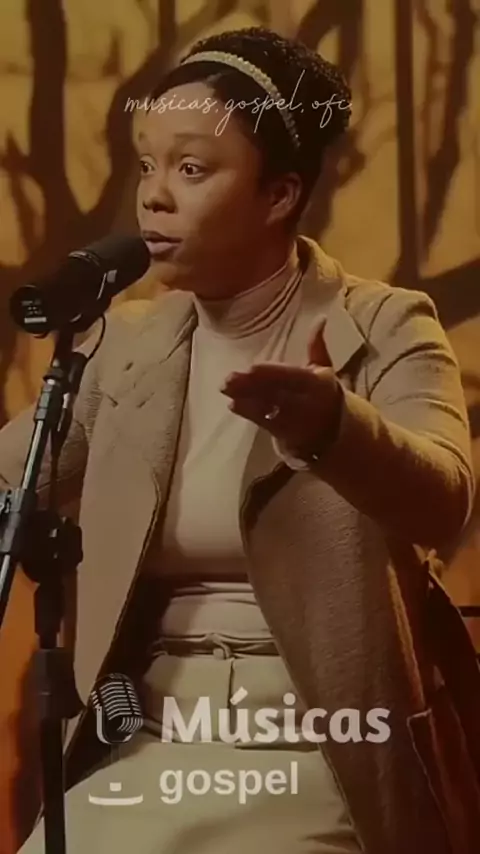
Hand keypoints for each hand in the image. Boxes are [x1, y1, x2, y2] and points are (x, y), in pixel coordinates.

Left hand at [220, 321, 342, 454]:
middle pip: (276, 394)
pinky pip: (265, 424)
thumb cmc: (322, 391)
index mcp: (317, 384)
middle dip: (251, 387)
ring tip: (226, 390)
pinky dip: (248, 413)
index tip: (251, 368)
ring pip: (268, 409)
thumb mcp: (324, 368)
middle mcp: (307, 403)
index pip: (293, 378)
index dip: (272, 374)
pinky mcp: (285, 435)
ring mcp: (295, 421)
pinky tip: (233, 404)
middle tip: (228, 380)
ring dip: (245, 399)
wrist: (334, 430)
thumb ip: (317, 345)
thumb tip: (321, 318)